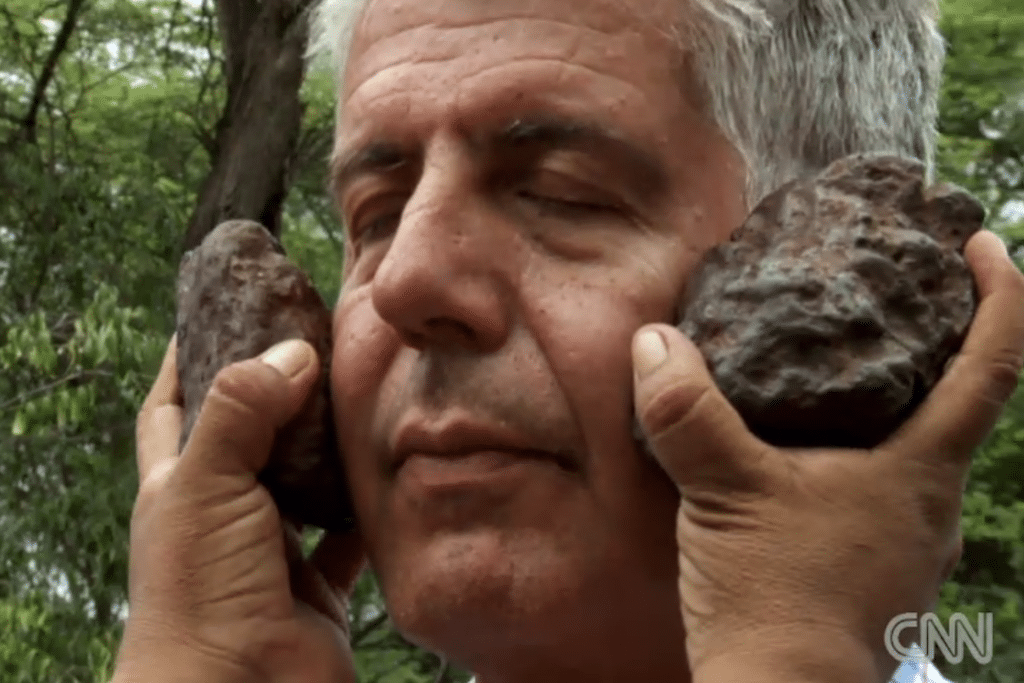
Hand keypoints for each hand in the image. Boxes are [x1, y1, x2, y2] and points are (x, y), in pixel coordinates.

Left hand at [112, 339, 363, 682]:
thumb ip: (241, 410)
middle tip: (318, 341)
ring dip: (330, 445)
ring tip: (363, 392)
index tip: (226, 308)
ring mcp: (272, 550)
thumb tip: (292, 352)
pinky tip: (393, 470)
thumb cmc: (200, 593)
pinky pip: (352, 532)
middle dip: (276, 391)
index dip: (193, 356)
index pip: (174, 405)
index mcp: (178, 486)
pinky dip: (371, 506)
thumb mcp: (205, 484)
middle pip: (249, 434)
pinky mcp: (319, 584)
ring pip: (305, 479)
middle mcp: (223, 514)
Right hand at [632, 230, 1023, 682]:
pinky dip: (862, 451)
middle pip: (960, 404)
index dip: (1002, 297)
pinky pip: (882, 490)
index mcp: (920, 471)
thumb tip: (654, 342)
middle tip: (902, 293)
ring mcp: (907, 542)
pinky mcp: (873, 568)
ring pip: (918, 451)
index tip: (983, 245)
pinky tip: (809, 452)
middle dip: (944, 342)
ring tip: (849, 364)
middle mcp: (930, 504)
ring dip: (900, 400)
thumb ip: (690, 415)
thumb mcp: (727, 494)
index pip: (992, 367)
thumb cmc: (776, 598)